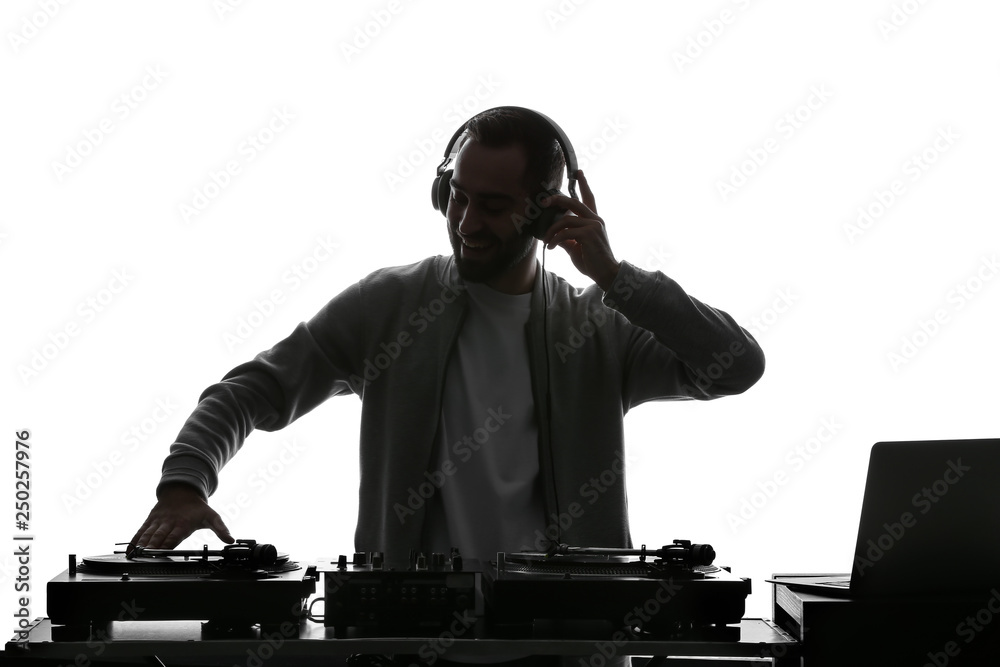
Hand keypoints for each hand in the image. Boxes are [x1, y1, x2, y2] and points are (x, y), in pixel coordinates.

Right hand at [128, 482, 233, 552]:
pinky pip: (141, 531)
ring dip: (142, 545)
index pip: (175, 536)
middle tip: (144, 558)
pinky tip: (129, 550)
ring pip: (148, 534)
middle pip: (159, 536)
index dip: (168, 545)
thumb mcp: (212, 516)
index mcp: (183, 523)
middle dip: (152, 547)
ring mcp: (158, 521)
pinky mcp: (150, 520)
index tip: (162, 554)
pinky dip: (135, 540)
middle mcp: (169, 522)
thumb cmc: (197, 507)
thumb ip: (221, 528)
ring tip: (135, 556)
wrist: (183, 490)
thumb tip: (231, 539)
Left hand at [541, 169, 619, 290]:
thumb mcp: (576, 247)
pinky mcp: (589, 234)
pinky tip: (551, 246)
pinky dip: (555, 239)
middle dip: (558, 199)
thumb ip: (566, 238)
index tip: (579, 172)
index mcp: (594, 220)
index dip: (584, 184)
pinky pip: (566, 232)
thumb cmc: (592, 262)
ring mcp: (593, 225)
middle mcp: (596, 219)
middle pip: (574, 202)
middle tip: (545, 201)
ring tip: (547, 240)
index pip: (589, 198)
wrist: (606, 273)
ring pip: (565, 220)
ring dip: (552, 230)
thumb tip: (553, 235)